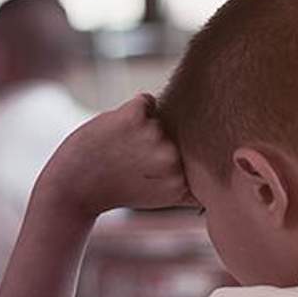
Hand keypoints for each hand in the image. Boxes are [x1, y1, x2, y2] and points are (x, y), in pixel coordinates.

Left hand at [38, 94, 191, 216]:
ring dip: (143, 128)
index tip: (154, 170)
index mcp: (182, 181)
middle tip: (131, 163)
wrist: (73, 186)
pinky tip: (118, 131)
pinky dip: (133, 110)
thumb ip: (188, 184)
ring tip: (121, 150)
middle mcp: (172, 159)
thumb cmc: (116, 189)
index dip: (177, 156)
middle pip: (180, 132)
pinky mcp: (134, 115)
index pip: (197, 154)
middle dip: (158, 142)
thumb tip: (224, 176)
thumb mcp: (160, 195)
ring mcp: (154, 135)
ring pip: (162, 117)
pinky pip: (146, 101)